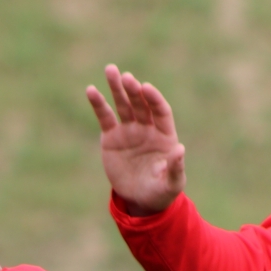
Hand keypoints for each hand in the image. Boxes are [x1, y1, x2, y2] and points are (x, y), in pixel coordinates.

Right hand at [87, 64, 186, 216]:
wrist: (139, 200)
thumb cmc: (160, 192)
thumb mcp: (171, 183)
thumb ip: (176, 167)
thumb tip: (180, 149)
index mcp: (164, 135)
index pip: (160, 111)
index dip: (154, 99)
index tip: (146, 88)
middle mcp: (147, 128)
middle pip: (141, 104)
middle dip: (134, 90)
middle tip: (126, 77)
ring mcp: (128, 131)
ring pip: (123, 105)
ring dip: (117, 88)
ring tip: (110, 70)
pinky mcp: (111, 137)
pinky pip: (105, 117)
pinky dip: (98, 104)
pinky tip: (91, 90)